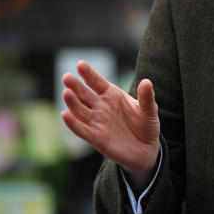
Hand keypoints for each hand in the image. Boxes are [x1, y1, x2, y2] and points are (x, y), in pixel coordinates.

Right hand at [60, 60, 159, 185]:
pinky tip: (65, 115)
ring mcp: (96, 121)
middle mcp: (100, 106)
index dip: (89, 74)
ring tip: (66, 93)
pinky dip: (73, 123)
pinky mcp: (95, 138)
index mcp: (112, 95)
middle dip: (75, 86)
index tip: (80, 64)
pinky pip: (81, 129)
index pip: (97, 82)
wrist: (146, 149)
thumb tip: (147, 82)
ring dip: (72, 102)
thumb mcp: (149, 110)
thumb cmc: (146, 125)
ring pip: (80, 110)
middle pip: (84, 94)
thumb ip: (146, 97)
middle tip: (66, 77)